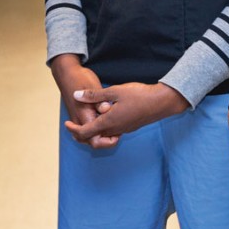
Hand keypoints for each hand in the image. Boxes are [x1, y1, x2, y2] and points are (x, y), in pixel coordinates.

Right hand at [49, 54, 117, 148]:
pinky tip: (107, 120)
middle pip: (92, 141)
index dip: (107, 142)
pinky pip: (88, 128)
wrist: (66, 73)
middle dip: (105, 141)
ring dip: (101, 136)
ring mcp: (79, 118)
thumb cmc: (80, 78)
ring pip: (89, 136)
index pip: (94, 141)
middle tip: (118, 133)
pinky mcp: (80, 115)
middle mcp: (80, 120)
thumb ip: (99, 100)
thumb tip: (105, 109)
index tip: (118, 135)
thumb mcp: (92, 87)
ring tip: (114, 128)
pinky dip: (97, 130)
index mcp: (84, 116)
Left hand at [67, 81, 189, 143]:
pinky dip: (103, 127)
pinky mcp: (129, 127)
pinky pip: (112, 131)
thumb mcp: (114, 91)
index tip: (66, 123)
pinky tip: (103, 114)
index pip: (86, 132)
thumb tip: (76, 95)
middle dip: (81, 132)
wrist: (161, 102)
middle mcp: (115, 129)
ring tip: (87, 117)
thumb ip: (94, 95)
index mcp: (108, 122)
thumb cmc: (138, 95)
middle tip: (72, 124)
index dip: (73, 130)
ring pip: (103, 134)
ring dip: (93, 129)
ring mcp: (123, 129)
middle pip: (93, 137)